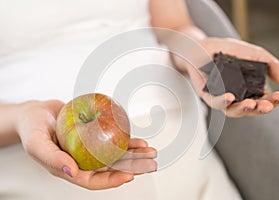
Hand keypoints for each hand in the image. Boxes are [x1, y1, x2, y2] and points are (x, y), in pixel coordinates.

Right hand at [16, 100, 156, 189]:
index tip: (130, 175)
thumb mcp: (36, 143)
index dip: (112, 180)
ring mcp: (90, 149)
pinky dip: (126, 140)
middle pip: (110, 168)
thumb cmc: (32, 129)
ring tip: (150, 151)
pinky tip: (138, 140)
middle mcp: (83, 161)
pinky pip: (112, 139)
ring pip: (115, 155)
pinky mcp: (94, 136)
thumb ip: (52, 159)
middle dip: (132, 167)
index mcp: (70, 169)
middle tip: (150, 163)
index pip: (93, 180)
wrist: (36, 113)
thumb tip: (72, 172)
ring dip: (134, 154)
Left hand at [173, 37, 278, 116]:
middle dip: (260, 108)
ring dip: (243, 109)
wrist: (203, 45)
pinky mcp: (208, 95)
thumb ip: (269, 64)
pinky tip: (230, 97)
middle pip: (250, 108)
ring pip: (233, 110)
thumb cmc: (227, 50)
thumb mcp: (253, 54)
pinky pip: (215, 102)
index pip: (263, 99)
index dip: (273, 100)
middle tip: (267, 105)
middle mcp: (237, 96)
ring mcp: (222, 97)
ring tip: (252, 104)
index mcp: (249, 88)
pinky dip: (223, 101)